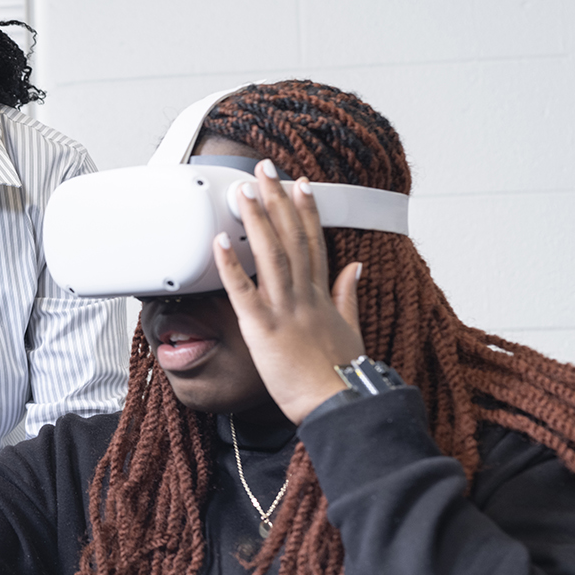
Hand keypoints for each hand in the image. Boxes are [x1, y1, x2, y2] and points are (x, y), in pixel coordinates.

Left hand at [212, 159, 365, 423]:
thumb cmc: (342, 375)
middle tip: (264, 170)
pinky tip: (218, 242)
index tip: (300, 185)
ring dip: (255, 220)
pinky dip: (230, 266)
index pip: (314, 243)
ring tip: (242, 191)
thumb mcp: (351, 329)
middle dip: (277, 201)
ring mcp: (285, 310)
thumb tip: (355, 266)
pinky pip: (243, 292)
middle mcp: (304, 296)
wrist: (341, 404)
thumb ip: (348, 295)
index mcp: (322, 296)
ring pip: (269, 255)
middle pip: (291, 238)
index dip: (306, 212)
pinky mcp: (264, 329)